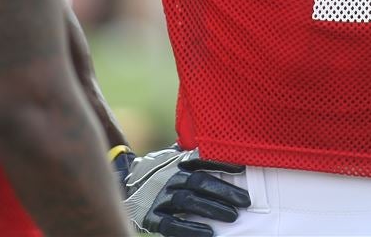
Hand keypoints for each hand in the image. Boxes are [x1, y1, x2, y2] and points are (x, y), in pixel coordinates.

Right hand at [113, 145, 250, 236]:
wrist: (125, 186)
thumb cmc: (160, 171)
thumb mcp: (173, 157)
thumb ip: (193, 151)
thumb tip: (223, 142)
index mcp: (177, 162)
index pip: (201, 159)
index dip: (222, 163)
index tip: (242, 169)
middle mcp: (169, 177)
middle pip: (199, 182)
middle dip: (224, 191)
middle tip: (246, 201)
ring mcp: (160, 197)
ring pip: (189, 201)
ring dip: (212, 209)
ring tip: (233, 216)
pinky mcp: (152, 217)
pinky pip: (172, 224)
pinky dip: (191, 228)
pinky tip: (209, 232)